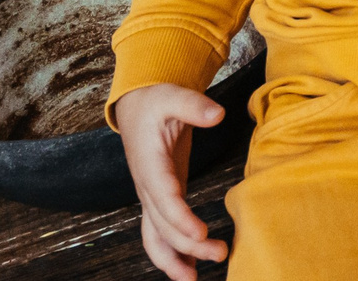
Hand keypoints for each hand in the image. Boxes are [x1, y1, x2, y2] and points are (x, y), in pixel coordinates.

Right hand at [116, 83, 226, 280]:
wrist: (137, 105)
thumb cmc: (155, 101)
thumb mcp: (172, 95)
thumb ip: (193, 105)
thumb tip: (217, 114)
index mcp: (149, 164)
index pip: (163, 197)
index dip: (180, 218)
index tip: (200, 234)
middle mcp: (146, 186)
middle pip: (163, 224)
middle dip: (187, 245)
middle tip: (220, 254)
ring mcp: (151, 195)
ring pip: (156, 236)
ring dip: (174, 258)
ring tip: (195, 278)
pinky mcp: (160, 196)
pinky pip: (159, 231)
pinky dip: (171, 251)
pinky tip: (189, 266)